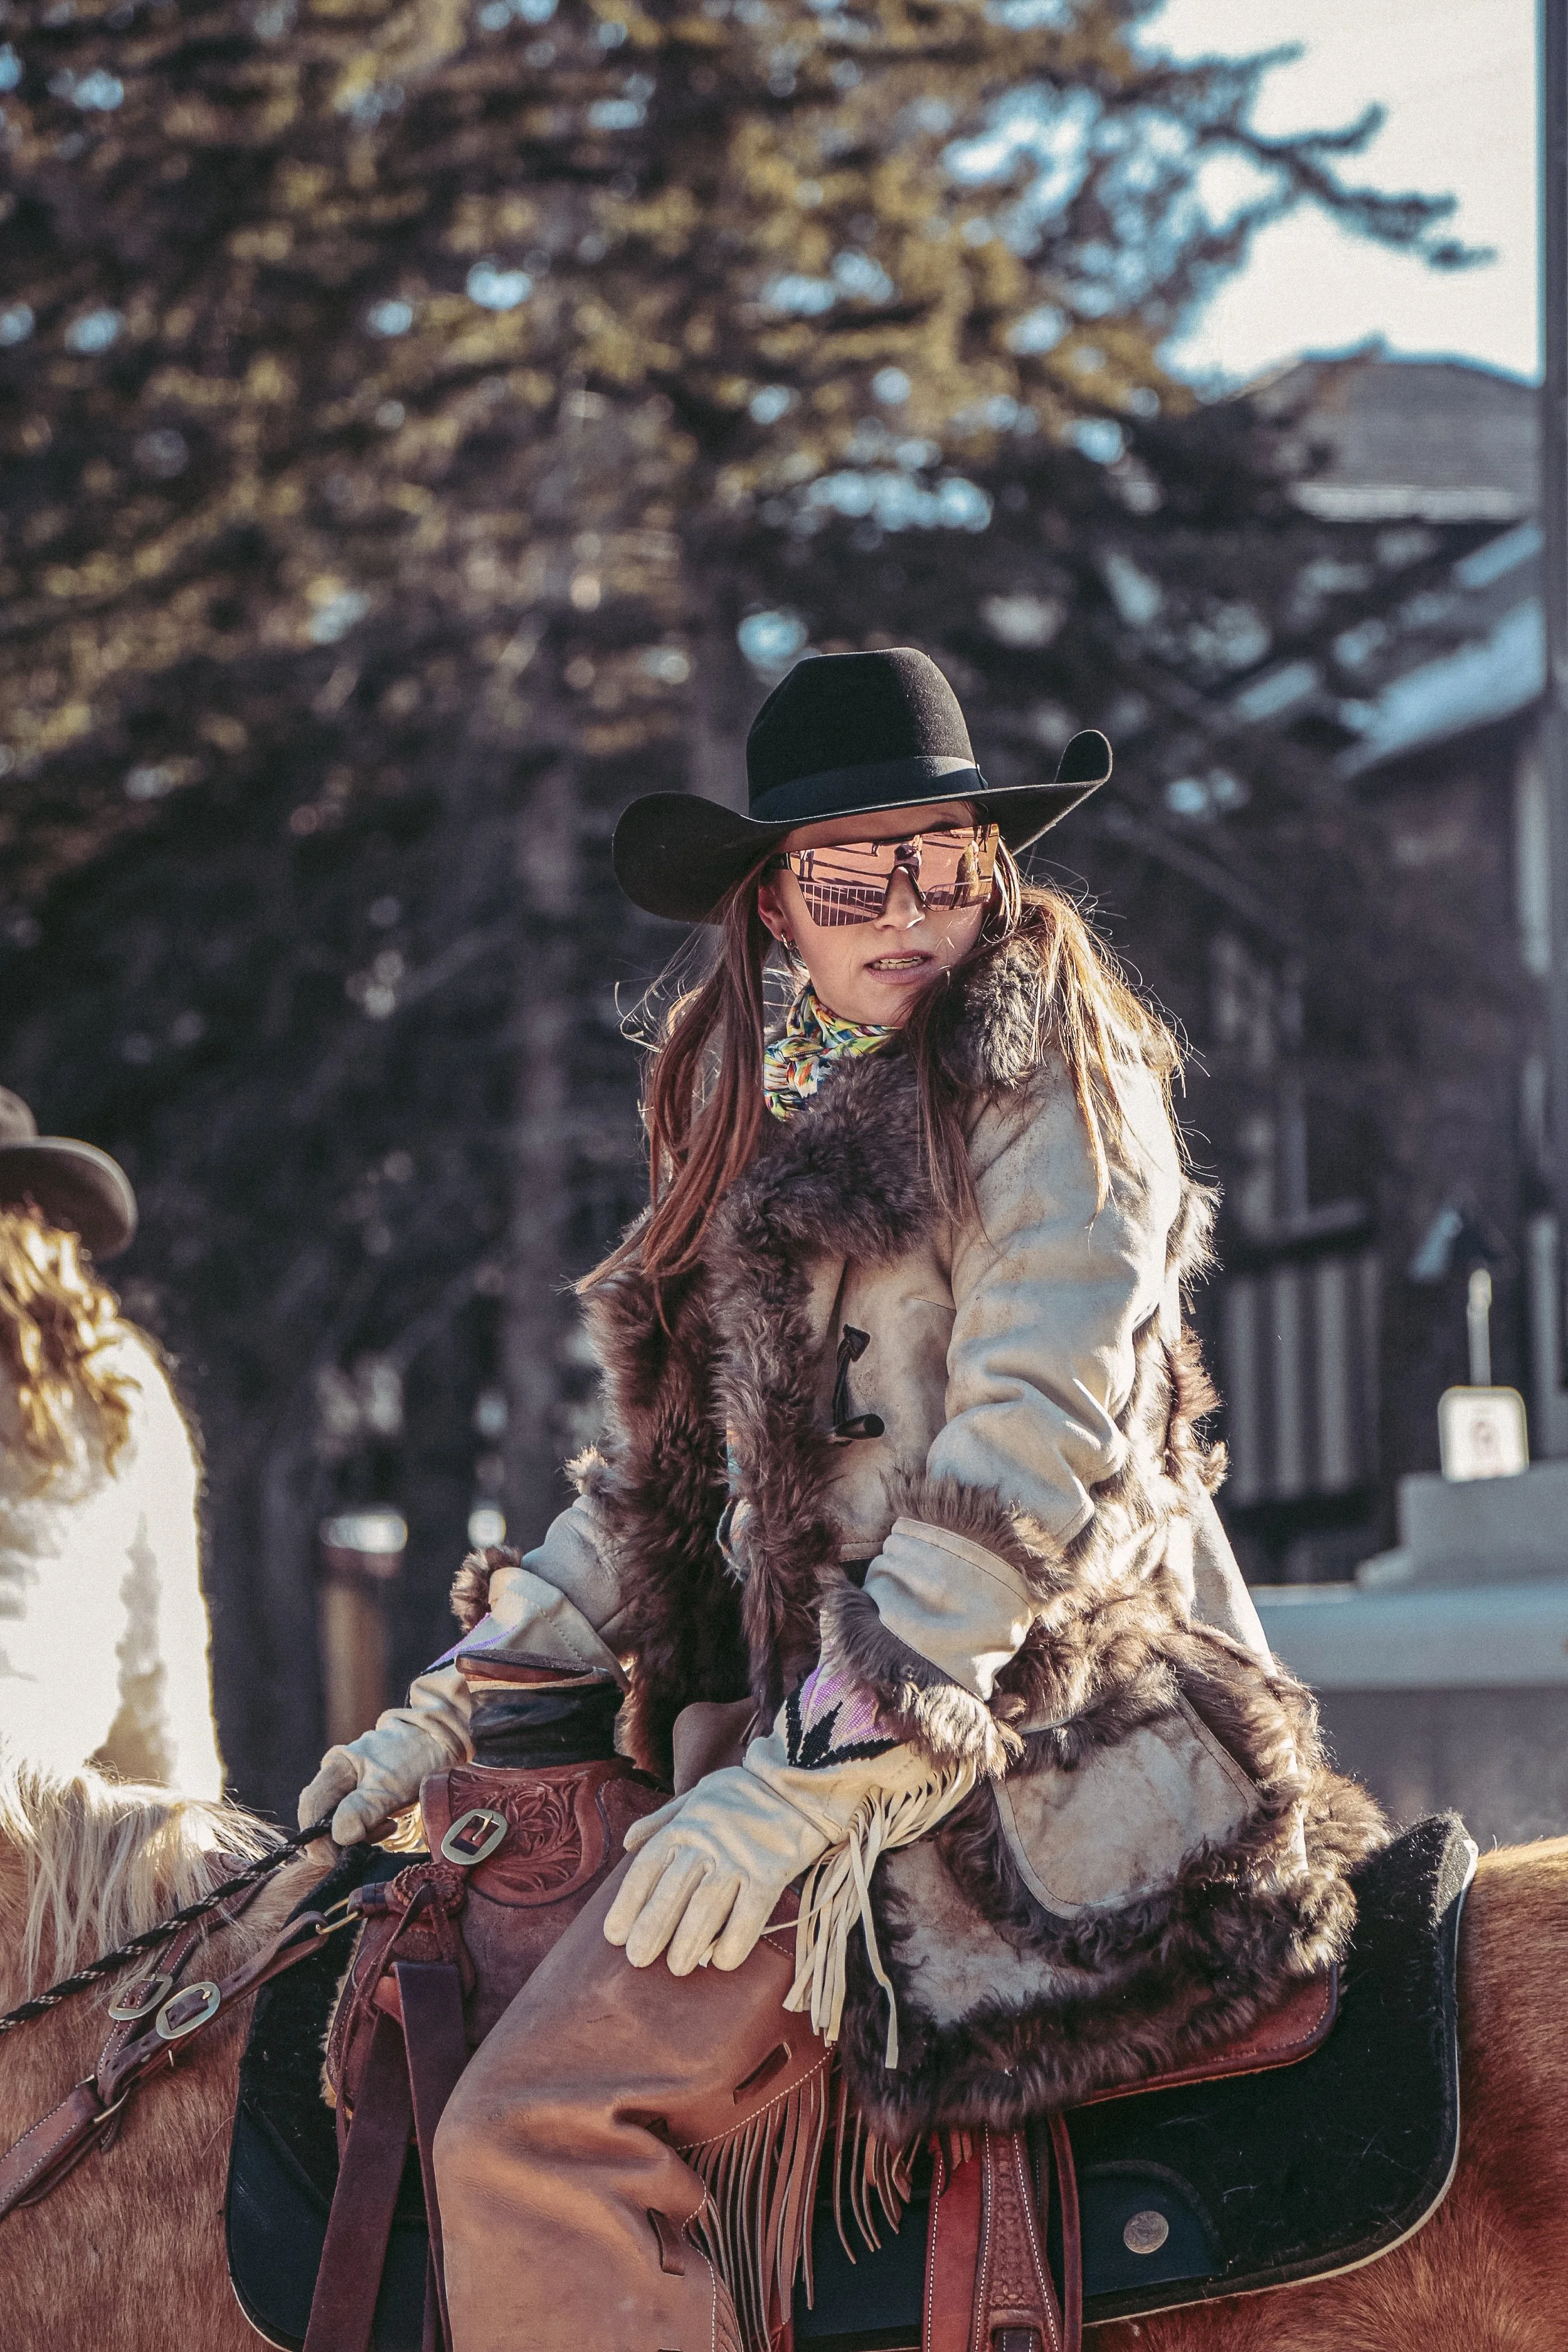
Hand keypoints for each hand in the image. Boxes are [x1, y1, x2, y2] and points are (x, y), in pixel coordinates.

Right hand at [295, 1715, 455, 1845]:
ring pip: (339, 1823)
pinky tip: (388, 1825)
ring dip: (358, 1836)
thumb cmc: (414, 1757)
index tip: (337, 1860)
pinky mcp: (364, 1797)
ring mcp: (349, 1787)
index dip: (317, 1840)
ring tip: (387, 1827)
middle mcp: (336, 1776)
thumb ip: (363, 1808)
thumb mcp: (390, 1785)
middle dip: (339, 1840)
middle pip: (322, 1819)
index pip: (311, 1810)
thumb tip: (340, 1835)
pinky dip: (368, 1831)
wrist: (441, 1741)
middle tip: (367, 1847)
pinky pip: (356, 1822)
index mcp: (336, 1767)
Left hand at [604, 1766, 827, 1975]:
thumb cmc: (743, 1793)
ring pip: (706, 1909)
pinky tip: (722, 1961)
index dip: (628, 1903)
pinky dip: (734, 1941)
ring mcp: (740, 1859)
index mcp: (686, 1824)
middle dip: (651, 1929)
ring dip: (688, 1942)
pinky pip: (749, 1915)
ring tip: (676, 1967)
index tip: (614, 1934)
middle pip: (672, 1894)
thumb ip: (662, 1818)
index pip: (647, 1868)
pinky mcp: (771, 1873)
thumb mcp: (697, 1794)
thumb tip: (629, 1842)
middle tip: (638, 1959)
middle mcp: (708, 1843)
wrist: (798, 1784)